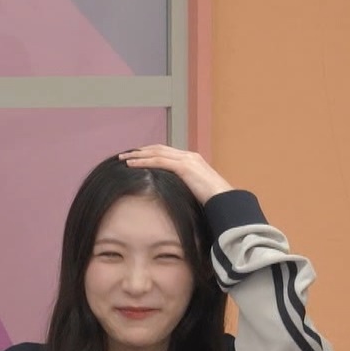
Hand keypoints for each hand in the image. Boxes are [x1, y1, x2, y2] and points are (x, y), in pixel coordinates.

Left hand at [119, 145, 233, 204]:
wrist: (226, 201)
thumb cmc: (215, 201)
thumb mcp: (197, 192)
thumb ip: (186, 188)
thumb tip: (175, 195)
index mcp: (193, 160)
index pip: (167, 152)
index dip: (150, 153)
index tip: (137, 157)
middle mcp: (189, 156)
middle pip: (159, 149)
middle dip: (141, 151)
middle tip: (125, 155)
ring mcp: (187, 160)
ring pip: (156, 152)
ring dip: (138, 155)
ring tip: (123, 158)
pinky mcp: (185, 167)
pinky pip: (159, 161)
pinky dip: (144, 161)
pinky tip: (131, 164)